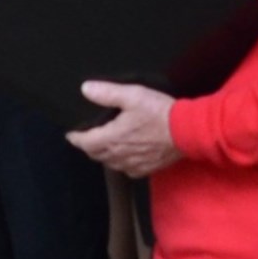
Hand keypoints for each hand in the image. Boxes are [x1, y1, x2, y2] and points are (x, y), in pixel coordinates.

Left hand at [65, 78, 180, 178]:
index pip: (85, 143)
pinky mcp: (146, 169)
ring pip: (111, 163)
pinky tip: (125, 155)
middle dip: (89, 146)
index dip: (76, 138)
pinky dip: (121, 162)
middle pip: (96, 154)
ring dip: (104, 155)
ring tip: (104, 145)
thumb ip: (107, 93)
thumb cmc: (159, 112)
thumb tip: (85, 89)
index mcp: (112, 138)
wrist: (186, 131)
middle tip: (87, 138)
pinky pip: (127, 169)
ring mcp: (133, 164)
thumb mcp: (133, 95)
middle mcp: (119, 155)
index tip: (71, 134)